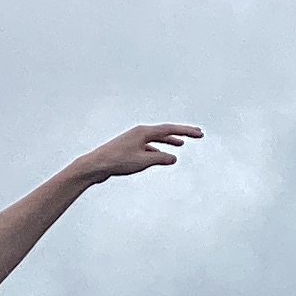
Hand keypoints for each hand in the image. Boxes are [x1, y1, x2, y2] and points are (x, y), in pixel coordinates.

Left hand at [68, 123, 198, 183]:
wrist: (95, 165)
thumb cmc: (116, 161)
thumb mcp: (142, 161)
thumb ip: (160, 159)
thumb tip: (173, 158)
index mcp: (143, 132)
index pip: (169, 130)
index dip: (186, 131)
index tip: (199, 133)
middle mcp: (139, 133)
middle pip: (164, 131)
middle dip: (181, 133)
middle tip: (196, 134)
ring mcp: (133, 139)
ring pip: (156, 139)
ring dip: (169, 141)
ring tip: (180, 143)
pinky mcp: (129, 148)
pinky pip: (149, 146)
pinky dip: (158, 150)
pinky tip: (161, 156)